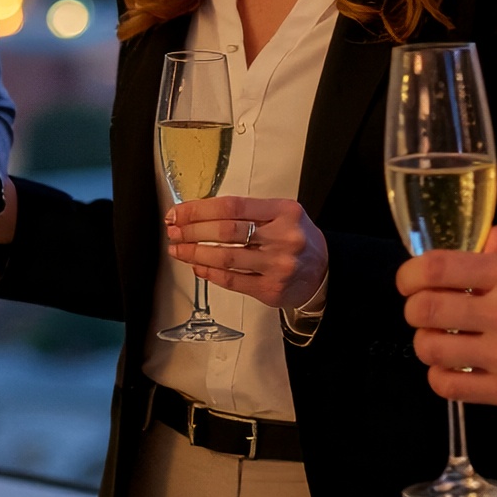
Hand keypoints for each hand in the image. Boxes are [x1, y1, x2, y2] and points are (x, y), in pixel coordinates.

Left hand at [166, 196, 326, 310]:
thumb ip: (249, 212)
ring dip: (195, 253)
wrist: (323, 272)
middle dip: (192, 230)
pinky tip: (197, 266)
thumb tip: (200, 213)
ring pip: (226, 258)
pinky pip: (232, 280)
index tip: (179, 212)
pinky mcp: (271, 290)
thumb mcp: (282, 214)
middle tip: (173, 231)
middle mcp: (282, 237)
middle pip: (226, 231)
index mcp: (284, 211)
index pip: (232, 206)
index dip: (199, 209)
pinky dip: (209, 273)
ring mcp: (277, 266)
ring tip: (178, 249)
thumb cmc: (296, 238)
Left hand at [394, 224, 496, 426]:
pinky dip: (442, 377)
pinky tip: (456, 368)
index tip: (410, 281)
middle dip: (414, 308)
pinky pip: (451, 388)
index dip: (409, 275)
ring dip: (428, 342)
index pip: (435, 269)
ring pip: (431, 350)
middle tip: (424, 309)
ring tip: (442, 339)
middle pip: (423, 311)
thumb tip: (475, 243)